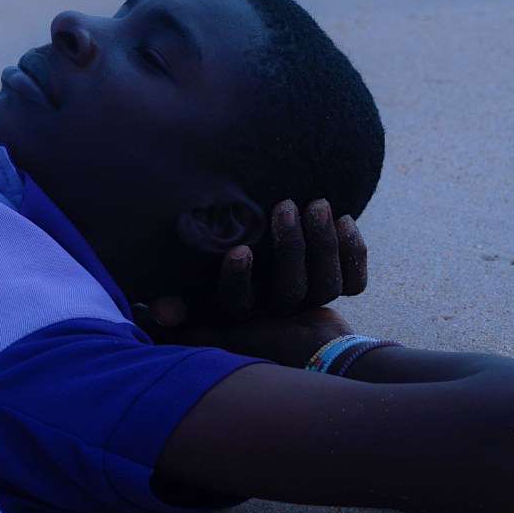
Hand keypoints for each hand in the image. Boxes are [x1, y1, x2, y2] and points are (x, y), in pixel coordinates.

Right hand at [140, 201, 366, 338]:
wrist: (263, 238)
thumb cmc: (216, 251)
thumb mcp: (191, 275)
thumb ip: (174, 292)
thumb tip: (159, 308)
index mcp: (240, 306)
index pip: (236, 303)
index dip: (238, 280)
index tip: (240, 248)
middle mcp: (277, 306)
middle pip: (291, 291)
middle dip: (291, 249)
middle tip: (285, 205)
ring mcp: (310, 298)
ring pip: (326, 286)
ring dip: (323, 245)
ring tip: (317, 203)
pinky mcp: (335, 284)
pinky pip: (354, 282)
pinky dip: (354, 253)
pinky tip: (346, 220)